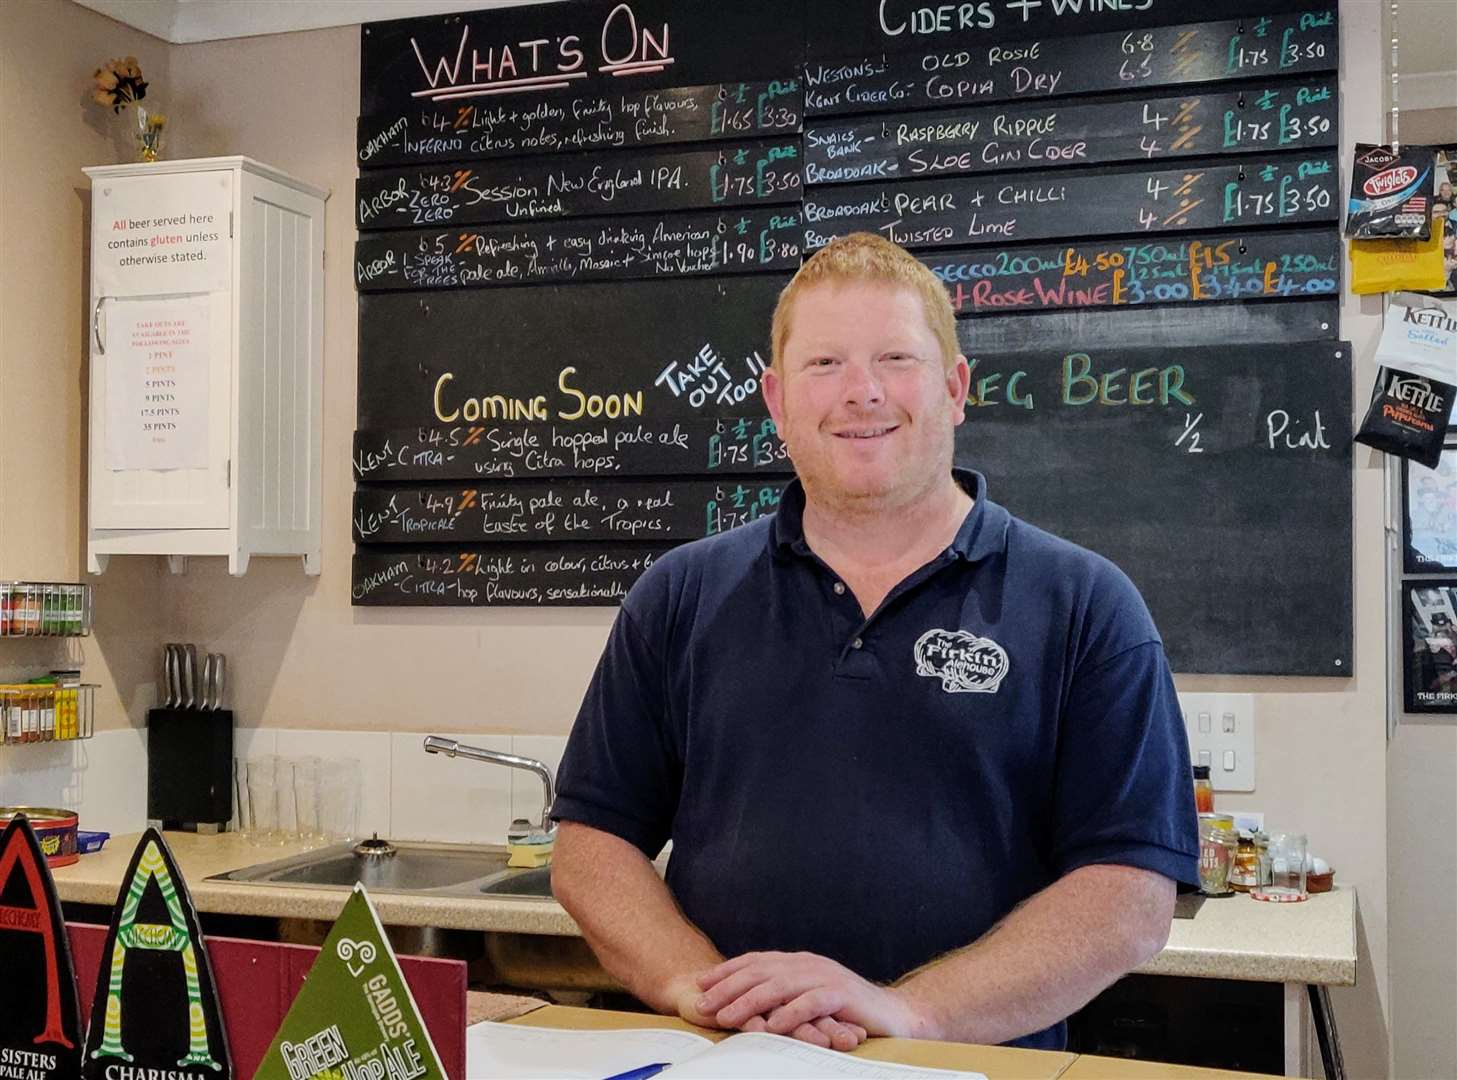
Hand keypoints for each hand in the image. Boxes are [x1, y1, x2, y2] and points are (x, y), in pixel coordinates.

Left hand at [696, 952, 926, 1048]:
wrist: (895, 1015)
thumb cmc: (848, 1011)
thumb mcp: (811, 997)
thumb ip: (785, 994)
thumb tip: (748, 1003)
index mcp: (799, 962)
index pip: (756, 961)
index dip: (727, 971)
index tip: (700, 983)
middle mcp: (809, 964)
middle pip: (761, 971)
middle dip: (728, 986)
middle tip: (702, 1001)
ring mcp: (826, 977)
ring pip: (780, 986)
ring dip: (749, 1001)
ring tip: (726, 1016)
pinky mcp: (842, 996)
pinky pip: (810, 1003)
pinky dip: (789, 1013)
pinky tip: (771, 1025)